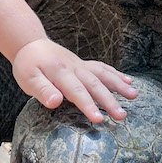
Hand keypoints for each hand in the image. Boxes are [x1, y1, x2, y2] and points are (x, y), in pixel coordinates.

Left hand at [12, 38, 137, 124]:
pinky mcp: (84, 65)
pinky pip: (102, 68)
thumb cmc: (28, 65)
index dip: (88, 106)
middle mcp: (74, 67)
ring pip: (102, 75)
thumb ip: (42, 90)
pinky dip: (116, 74)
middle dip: (110, 101)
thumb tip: (55, 102)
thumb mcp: (28, 78)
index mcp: (60, 72)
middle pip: (94, 85)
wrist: (30, 43)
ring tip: (133, 96)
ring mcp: (81, 65)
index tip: (99, 119)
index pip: (76, 92)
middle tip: (122, 116)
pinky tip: (128, 82)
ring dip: (119, 85)